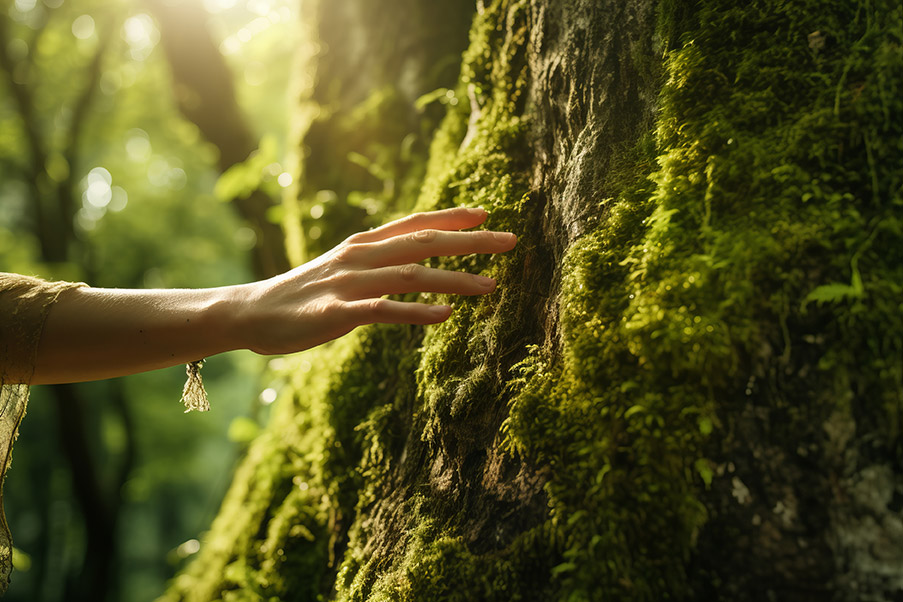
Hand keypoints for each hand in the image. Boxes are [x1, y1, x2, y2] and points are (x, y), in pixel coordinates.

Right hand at [233, 206, 516, 354]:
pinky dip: (416, 312)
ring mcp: (349, 283)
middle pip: (424, 242)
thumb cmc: (303, 293)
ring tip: (490, 284)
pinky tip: (445, 316)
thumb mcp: (343, 266)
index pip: (415, 223)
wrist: (252, 313)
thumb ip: (377, 260)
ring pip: (411, 275)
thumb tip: (414, 260)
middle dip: (470, 241)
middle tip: (510, 241)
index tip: (487, 213)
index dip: (452, 217)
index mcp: (363, 244)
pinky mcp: (338, 313)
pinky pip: (384, 310)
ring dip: (454, 278)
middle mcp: (360, 256)